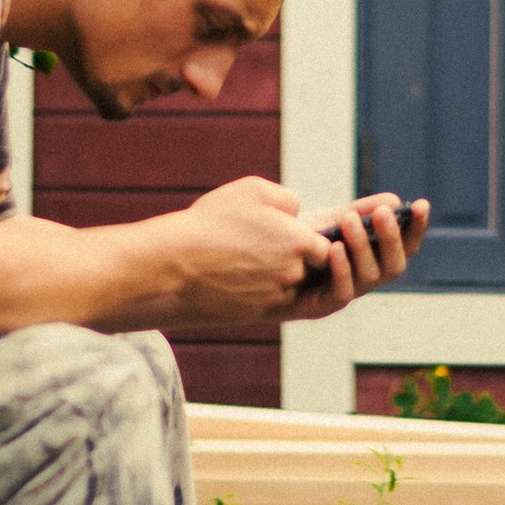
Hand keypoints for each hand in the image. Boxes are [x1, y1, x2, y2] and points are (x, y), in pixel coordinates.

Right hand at [146, 175, 339, 327]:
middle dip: (299, 259)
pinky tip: (240, 273)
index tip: (302, 235)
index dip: (316, 241)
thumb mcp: (252, 190)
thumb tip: (298, 211)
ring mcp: (276, 296)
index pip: (329, 248)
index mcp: (299, 241)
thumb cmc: (212, 221)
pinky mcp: (258, 313)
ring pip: (292, 287)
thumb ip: (287, 198)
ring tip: (251, 258)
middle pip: (312, 269)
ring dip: (280, 276)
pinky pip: (272, 300)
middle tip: (274, 245)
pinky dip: (262, 289)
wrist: (175, 262)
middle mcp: (294, 273)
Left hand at [283, 191, 429, 321]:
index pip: (406, 244)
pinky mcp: (325, 305)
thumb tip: (394, 201)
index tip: (421, 205)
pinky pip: (342, 292)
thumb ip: (362, 212)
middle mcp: (368, 276)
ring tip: (350, 221)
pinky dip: (342, 269)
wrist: (267, 263)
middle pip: (395, 264)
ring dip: (363, 247)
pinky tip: (334, 248)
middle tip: (382, 213)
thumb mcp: (333, 221)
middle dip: (391, 238)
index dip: (417, 227)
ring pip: (370, 277)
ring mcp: (349, 292)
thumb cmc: (305, 240)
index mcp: (375, 255)